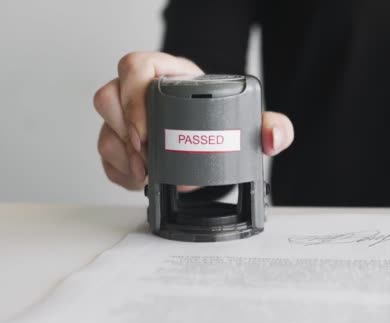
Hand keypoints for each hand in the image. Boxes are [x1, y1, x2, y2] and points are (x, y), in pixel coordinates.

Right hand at [94, 51, 293, 190]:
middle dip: (124, 132)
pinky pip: (107, 155)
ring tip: (146, 173)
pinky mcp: (122, 143)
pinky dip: (120, 171)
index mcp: (170, 75)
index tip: (148, 128)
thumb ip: (272, 126)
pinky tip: (139, 179)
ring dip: (121, 155)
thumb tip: (273, 137)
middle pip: (109, 97)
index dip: (134, 95)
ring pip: (106, 128)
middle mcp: (142, 93)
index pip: (137, 67)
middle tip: (147, 157)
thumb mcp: (250, 121)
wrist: (213, 142)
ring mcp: (128, 118)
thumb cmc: (225, 122)